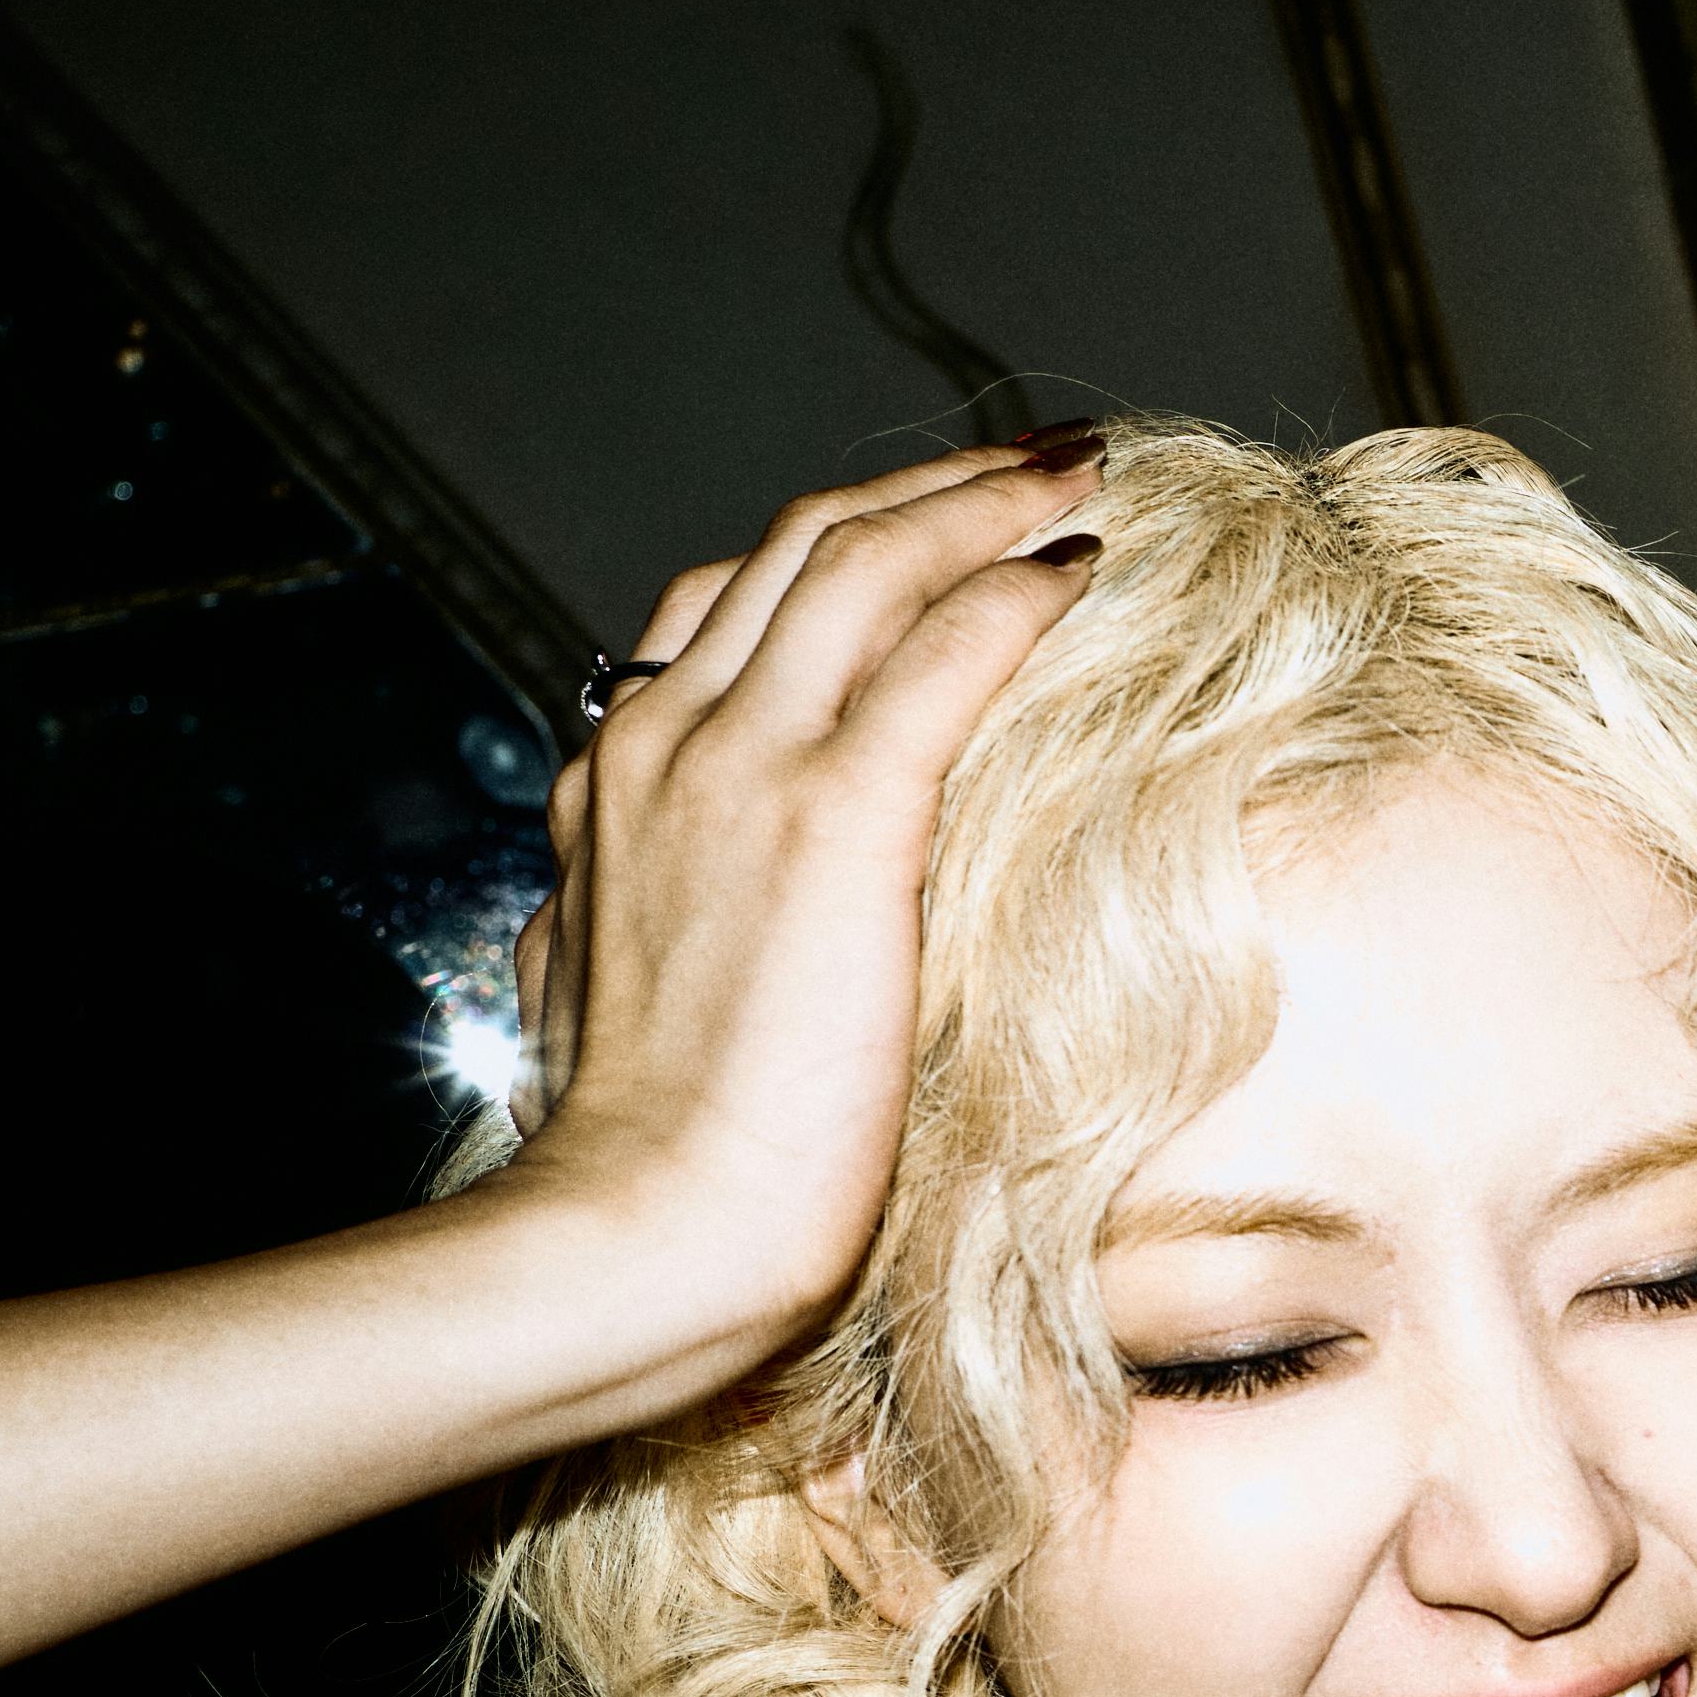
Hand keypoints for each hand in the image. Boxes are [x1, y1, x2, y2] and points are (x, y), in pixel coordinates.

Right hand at [502, 437, 1106, 1366]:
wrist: (643, 1233)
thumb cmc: (652, 1165)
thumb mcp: (614, 1005)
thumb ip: (625, 930)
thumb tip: (619, 930)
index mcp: (619, 784)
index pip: (728, 609)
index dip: (844, 551)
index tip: (936, 537)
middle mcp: (667, 745)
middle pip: (800, 549)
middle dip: (927, 490)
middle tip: (1036, 462)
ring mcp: (739, 769)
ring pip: (863, 564)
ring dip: (982, 501)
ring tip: (1081, 474)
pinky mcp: (829, 819)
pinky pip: (933, 656)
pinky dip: (1010, 590)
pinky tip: (1082, 568)